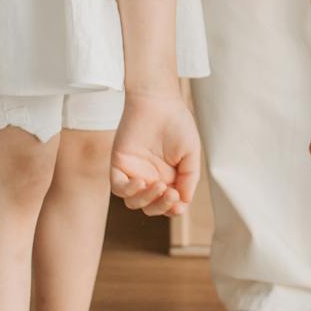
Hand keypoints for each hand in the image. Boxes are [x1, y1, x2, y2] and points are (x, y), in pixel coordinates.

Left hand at [111, 90, 202, 216]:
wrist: (158, 101)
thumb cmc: (177, 123)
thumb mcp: (191, 153)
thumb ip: (189, 178)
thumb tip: (184, 202)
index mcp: (169, 177)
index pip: (168, 204)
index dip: (173, 209)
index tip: (180, 204)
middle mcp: (151, 177)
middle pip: (151, 207)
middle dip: (162, 206)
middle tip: (171, 193)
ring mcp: (134, 172)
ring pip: (134, 202)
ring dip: (147, 200)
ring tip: (159, 185)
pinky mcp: (119, 165)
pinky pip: (119, 188)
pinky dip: (129, 190)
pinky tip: (141, 182)